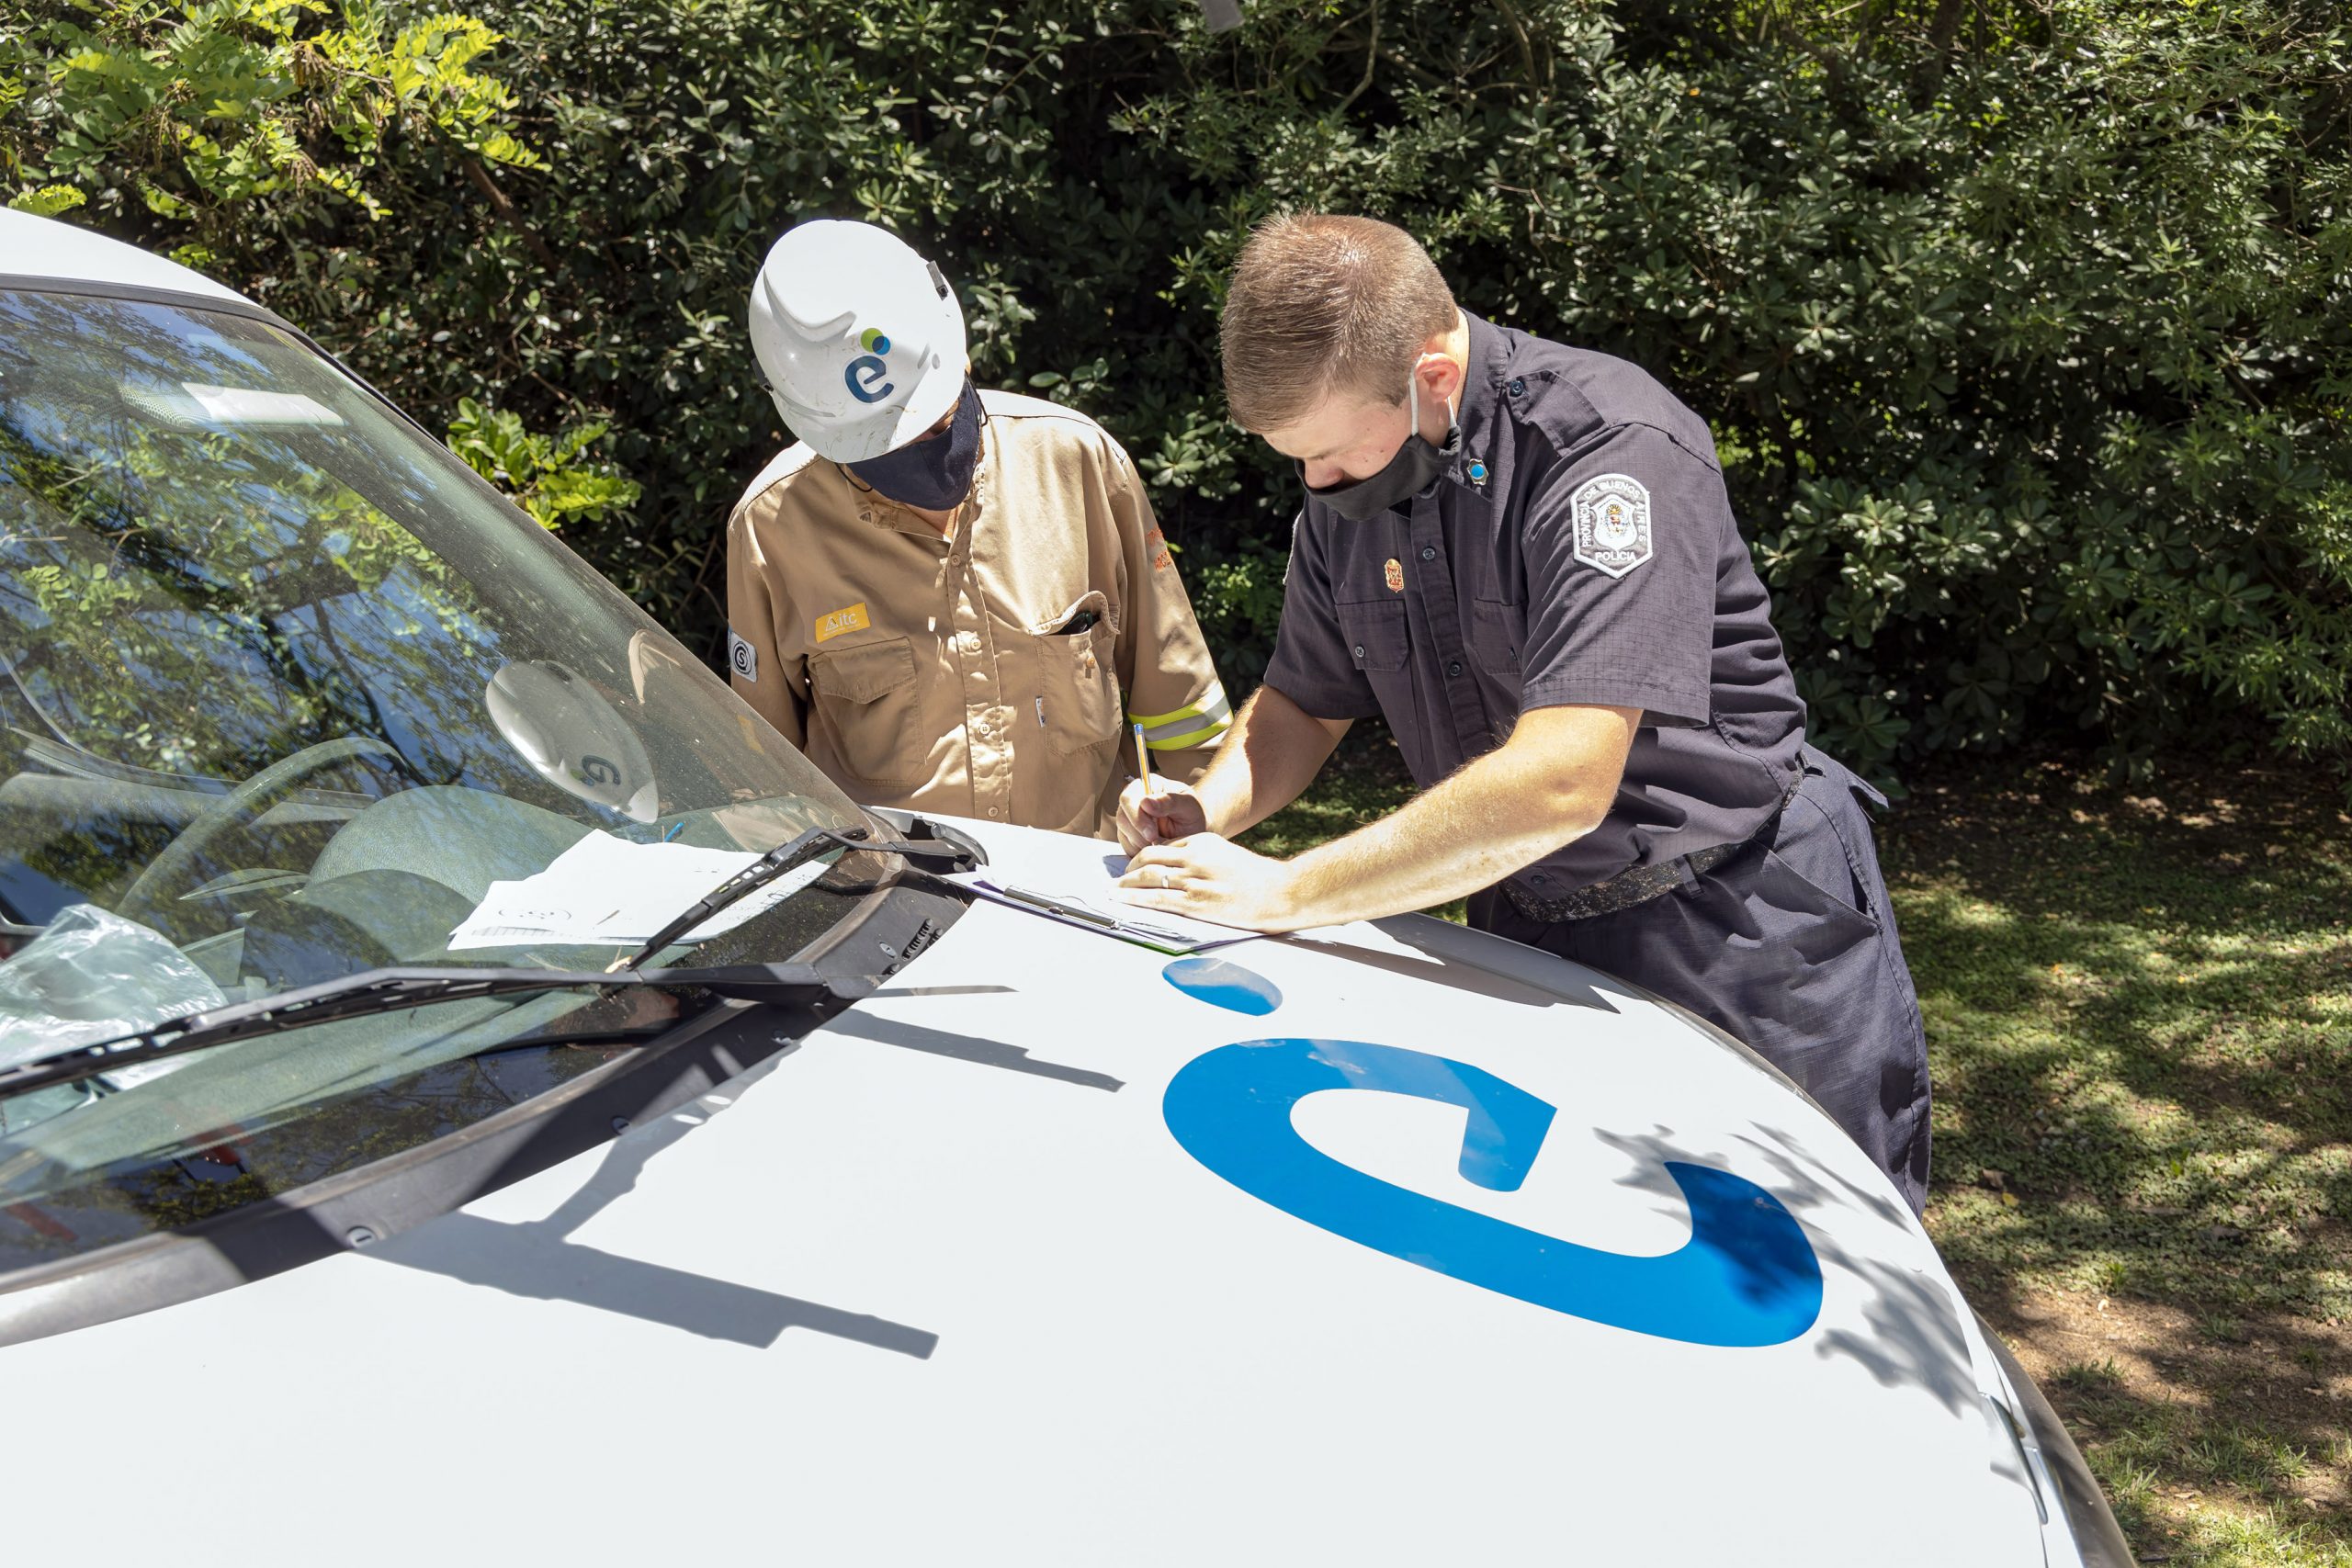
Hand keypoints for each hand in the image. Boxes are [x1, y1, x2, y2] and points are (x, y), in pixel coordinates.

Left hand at [1114, 834, 1313, 933]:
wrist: (1280, 892)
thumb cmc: (1257, 878)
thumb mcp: (1226, 855)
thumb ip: (1202, 856)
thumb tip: (1178, 866)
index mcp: (1203, 841)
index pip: (1162, 846)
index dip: (1142, 856)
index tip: (1133, 865)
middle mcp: (1196, 857)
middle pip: (1149, 858)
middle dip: (1128, 868)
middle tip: (1119, 877)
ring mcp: (1195, 880)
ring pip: (1147, 877)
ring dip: (1125, 884)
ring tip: (1114, 890)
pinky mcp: (1196, 902)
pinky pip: (1157, 898)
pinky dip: (1134, 898)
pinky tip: (1122, 899)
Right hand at [1116, 775, 1209, 853]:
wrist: (1195, 831)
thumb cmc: (1194, 814)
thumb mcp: (1189, 805)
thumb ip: (1170, 801)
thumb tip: (1146, 802)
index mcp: (1147, 784)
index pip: (1128, 798)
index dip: (1136, 817)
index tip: (1152, 834)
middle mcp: (1134, 799)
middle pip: (1122, 818)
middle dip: (1139, 834)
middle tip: (1157, 843)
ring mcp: (1129, 818)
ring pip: (1123, 834)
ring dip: (1141, 844)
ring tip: (1162, 844)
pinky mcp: (1129, 834)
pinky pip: (1127, 846)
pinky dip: (1140, 851)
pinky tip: (1157, 847)